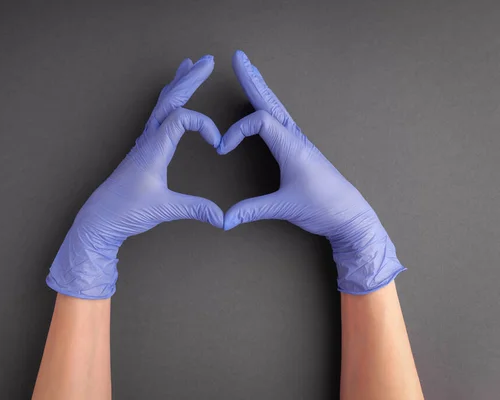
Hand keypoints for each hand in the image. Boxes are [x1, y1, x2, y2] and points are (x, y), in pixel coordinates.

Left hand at [47, 56, 222, 298]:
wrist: (101, 218)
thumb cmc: (126, 210)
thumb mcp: (164, 209)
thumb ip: (195, 208)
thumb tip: (222, 217)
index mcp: (154, 148)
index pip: (182, 118)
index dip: (204, 125)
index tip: (217, 146)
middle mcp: (148, 139)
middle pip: (170, 99)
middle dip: (190, 79)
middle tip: (208, 61)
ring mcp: (145, 142)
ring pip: (162, 104)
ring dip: (178, 85)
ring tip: (188, 66)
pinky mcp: (144, 149)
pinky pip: (158, 116)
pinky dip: (169, 100)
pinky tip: (172, 98)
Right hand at [218, 51, 404, 293]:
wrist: (349, 214)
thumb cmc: (322, 207)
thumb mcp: (284, 208)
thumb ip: (252, 211)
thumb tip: (224, 220)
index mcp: (291, 147)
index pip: (259, 122)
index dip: (236, 131)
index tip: (222, 150)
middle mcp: (296, 139)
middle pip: (270, 102)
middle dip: (252, 81)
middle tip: (238, 59)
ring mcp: (299, 142)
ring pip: (276, 108)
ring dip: (260, 89)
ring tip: (249, 72)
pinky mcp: (299, 150)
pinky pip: (281, 120)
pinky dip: (268, 106)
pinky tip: (264, 106)